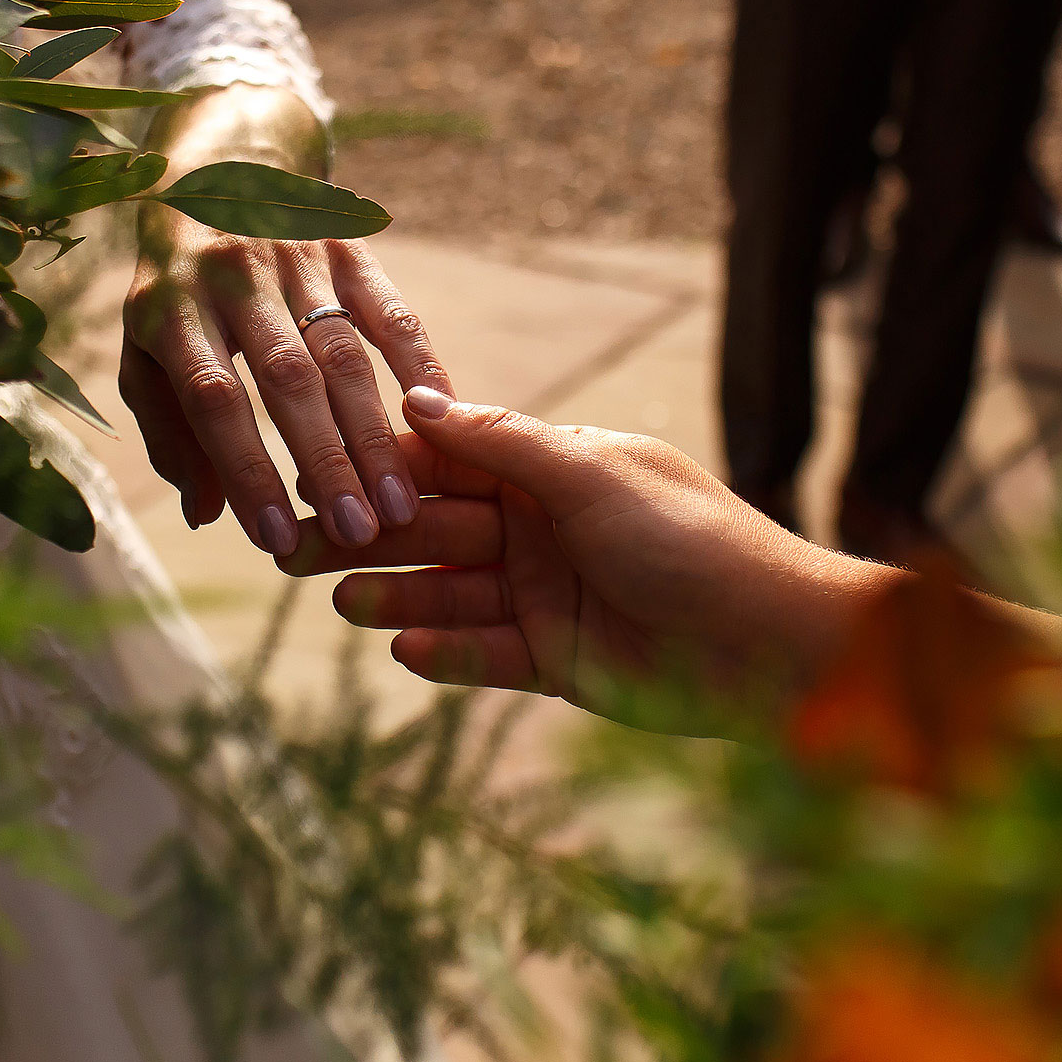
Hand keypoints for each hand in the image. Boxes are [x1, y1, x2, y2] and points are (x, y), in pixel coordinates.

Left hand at [121, 210, 451, 556]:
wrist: (218, 169)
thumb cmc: (175, 289)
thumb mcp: (146, 352)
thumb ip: (171, 433)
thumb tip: (207, 516)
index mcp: (169, 306)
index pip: (212, 398)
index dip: (246, 470)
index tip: (279, 538)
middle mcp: (232, 275)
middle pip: (287, 378)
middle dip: (326, 462)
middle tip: (359, 533)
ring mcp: (296, 256)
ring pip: (343, 353)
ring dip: (374, 434)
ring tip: (398, 505)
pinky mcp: (349, 248)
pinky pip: (391, 311)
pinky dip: (420, 365)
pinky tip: (443, 421)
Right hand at [280, 388, 877, 708]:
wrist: (767, 643)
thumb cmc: (689, 538)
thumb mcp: (590, 474)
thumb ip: (500, 443)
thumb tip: (417, 401)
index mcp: (551, 470)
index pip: (448, 461)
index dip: (383, 468)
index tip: (315, 470)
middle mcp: (540, 528)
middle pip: (435, 528)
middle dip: (369, 535)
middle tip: (293, 547)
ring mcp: (544, 595)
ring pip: (450, 592)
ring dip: (396, 595)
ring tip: (343, 599)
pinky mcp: (554, 660)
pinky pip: (483, 654)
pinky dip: (444, 651)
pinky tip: (401, 648)